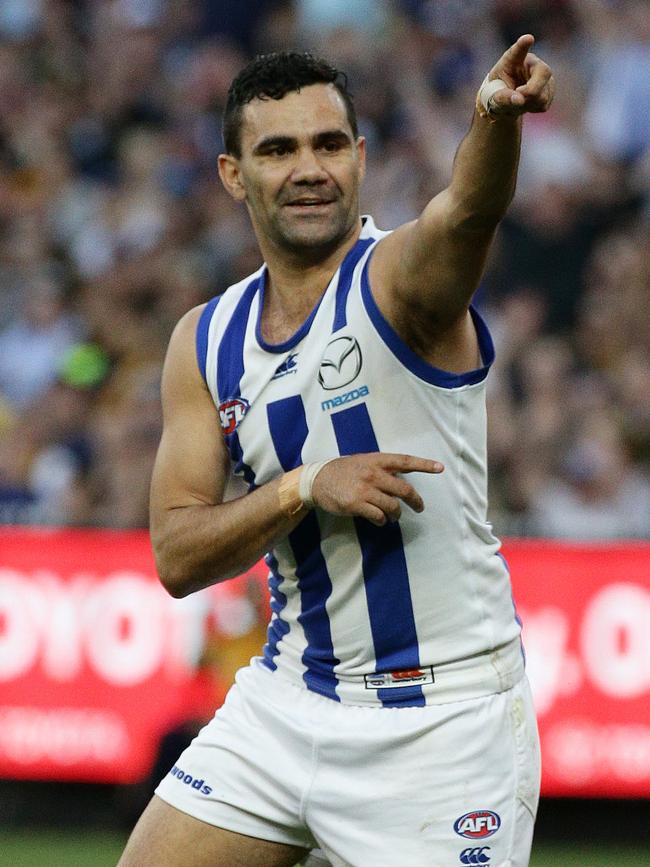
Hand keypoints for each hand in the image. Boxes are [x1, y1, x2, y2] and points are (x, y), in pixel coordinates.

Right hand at [311, 453, 443, 526]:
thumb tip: (401, 479)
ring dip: (396, 515)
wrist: (317, 480)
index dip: (424, 465)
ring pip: (392, 506)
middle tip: (419, 508)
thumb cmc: (342, 471)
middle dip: (415, 501)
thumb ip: (381, 469)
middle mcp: (372, 473)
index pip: (404, 461)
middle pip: (404, 489)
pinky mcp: (356, 504)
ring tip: (393, 517)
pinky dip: (381, 521)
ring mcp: (364, 489)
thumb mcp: (363, 462)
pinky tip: (379, 520)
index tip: (440, 468)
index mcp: (376, 460)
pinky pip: (378, 517)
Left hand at [484, 34, 554, 116]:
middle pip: (544, 72)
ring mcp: (544, 76)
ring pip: (543, 93)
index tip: (527, 39)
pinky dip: (533, 108)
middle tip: (519, 98)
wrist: (505, 101)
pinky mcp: (549, 90)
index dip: (523, 45)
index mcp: (513, 60)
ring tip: (517, 101)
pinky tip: (526, 103)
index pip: (518, 50)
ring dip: (529, 103)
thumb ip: (503, 98)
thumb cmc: (496, 93)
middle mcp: (532, 63)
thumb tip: (519, 100)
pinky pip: (543, 104)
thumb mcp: (493, 97)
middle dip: (533, 90)